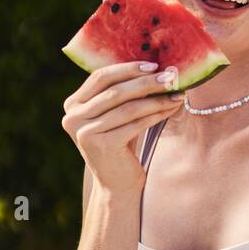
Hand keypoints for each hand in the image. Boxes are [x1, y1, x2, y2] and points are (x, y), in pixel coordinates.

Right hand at [61, 61, 181, 193]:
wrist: (117, 184)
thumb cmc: (120, 144)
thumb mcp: (115, 115)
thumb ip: (122, 92)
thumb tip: (153, 66)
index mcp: (72, 105)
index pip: (100, 77)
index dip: (127, 69)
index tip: (153, 65)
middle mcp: (72, 118)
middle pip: (115, 91)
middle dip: (146, 82)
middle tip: (171, 76)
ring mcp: (85, 132)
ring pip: (129, 107)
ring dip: (156, 98)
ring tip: (176, 93)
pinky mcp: (103, 145)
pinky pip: (136, 123)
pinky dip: (156, 114)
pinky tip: (171, 108)